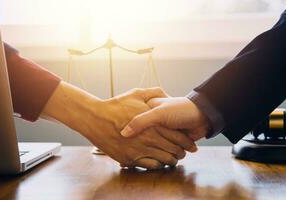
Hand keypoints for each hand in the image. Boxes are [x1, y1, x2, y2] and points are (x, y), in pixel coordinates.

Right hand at [42, 82, 196, 168]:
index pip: (178, 137)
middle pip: (173, 150)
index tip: (190, 145)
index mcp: (155, 124)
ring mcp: (140, 150)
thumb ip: (155, 92)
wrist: (95, 118)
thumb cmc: (116, 105)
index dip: (187, 142)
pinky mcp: (130, 159)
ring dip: (171, 161)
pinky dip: (157, 165)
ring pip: (163, 160)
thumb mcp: (137, 93)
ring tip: (173, 159)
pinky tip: (158, 162)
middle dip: (181, 153)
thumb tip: (168, 94)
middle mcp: (150, 138)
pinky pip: (149, 166)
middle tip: (183, 154)